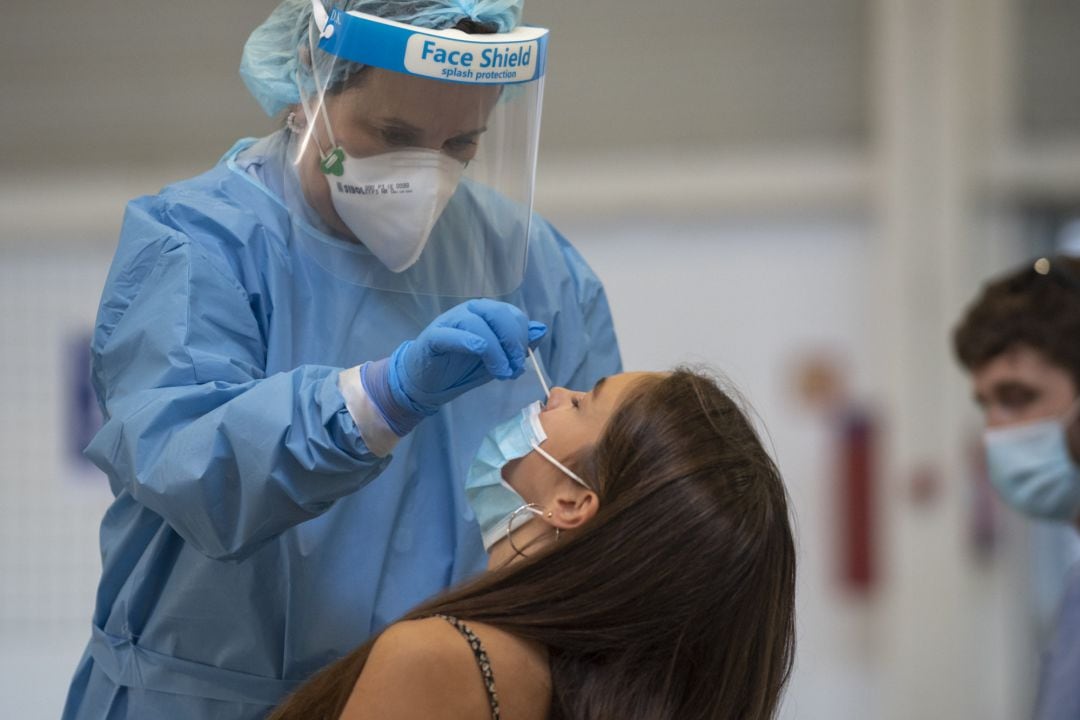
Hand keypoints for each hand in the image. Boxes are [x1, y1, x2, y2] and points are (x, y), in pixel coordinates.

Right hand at [363, 300, 546, 435]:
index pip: (512, 314)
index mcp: (486, 314)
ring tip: (501, 373)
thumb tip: (540, 330)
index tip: (522, 362)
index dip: (522, 337)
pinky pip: (451, 334)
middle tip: (515, 367)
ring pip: (478, 324)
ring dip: (495, 350)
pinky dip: (469, 341)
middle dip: (512, 341)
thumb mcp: (497, 359)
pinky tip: (480, 353)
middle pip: (498, 314)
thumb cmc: (462, 369)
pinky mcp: (433, 337)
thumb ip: (517, 346)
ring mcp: (449, 322)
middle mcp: (469, 312)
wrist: (426, 383)